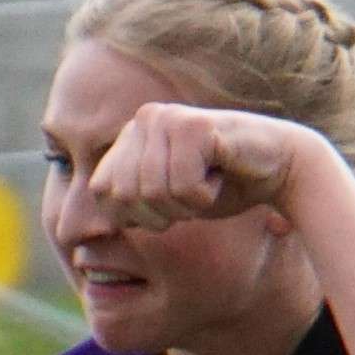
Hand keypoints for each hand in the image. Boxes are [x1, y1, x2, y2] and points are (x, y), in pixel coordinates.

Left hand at [83, 100, 312, 234]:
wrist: (279, 167)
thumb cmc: (223, 187)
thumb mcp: (164, 201)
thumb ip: (129, 203)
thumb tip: (76, 236)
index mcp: (129, 138)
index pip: (102, 194)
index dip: (136, 216)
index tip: (171, 206)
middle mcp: (142, 121)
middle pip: (125, 197)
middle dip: (162, 213)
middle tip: (193, 197)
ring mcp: (165, 118)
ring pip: (152, 193)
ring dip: (187, 205)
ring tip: (209, 183)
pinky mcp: (192, 125)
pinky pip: (181, 186)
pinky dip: (204, 196)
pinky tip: (221, 175)